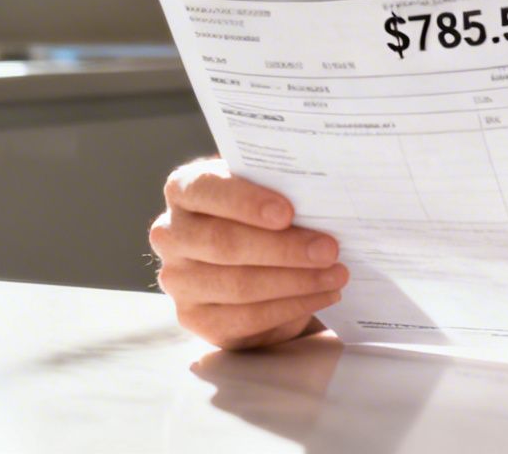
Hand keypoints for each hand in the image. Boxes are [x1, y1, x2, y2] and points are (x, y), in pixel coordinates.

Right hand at [150, 158, 348, 349]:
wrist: (253, 256)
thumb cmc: (262, 213)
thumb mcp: (266, 190)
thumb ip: (281, 187)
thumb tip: (323, 199)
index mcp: (184, 189)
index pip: (207, 190)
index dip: (246, 202)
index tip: (287, 212)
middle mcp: (171, 234)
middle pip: (224, 243)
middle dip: (284, 249)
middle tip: (329, 249)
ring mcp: (178, 280)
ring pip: (238, 285)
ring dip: (296, 282)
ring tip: (336, 274)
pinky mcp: (195, 318)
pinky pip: (246, 318)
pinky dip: (290, 307)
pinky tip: (321, 295)